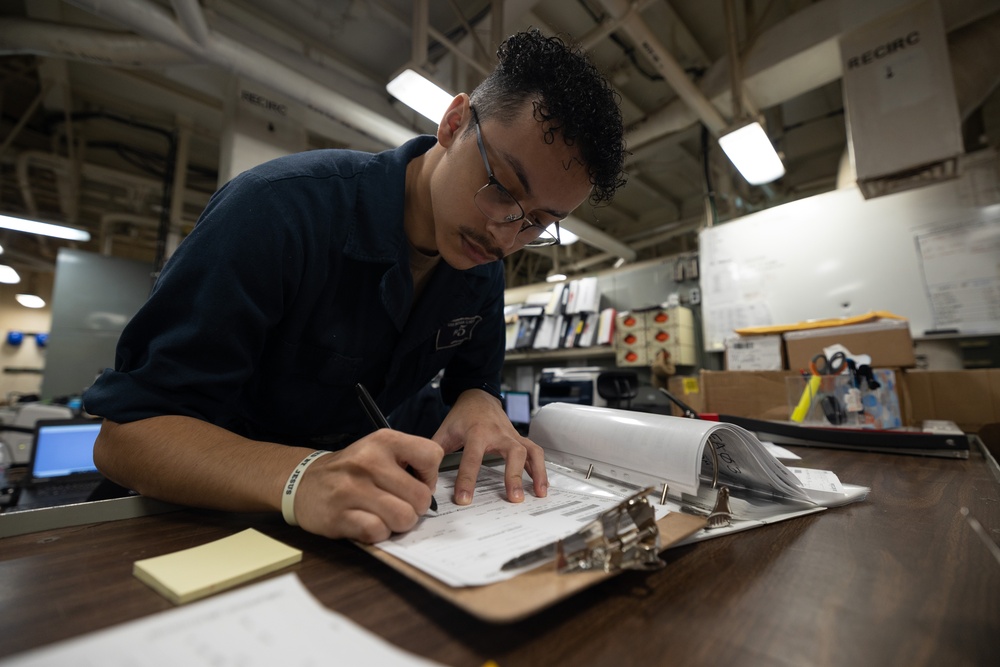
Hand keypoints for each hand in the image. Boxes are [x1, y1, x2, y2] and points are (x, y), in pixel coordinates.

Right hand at [292, 429, 442, 542]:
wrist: (304, 481)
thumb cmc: (351, 470)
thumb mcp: (379, 450)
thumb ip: (409, 462)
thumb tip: (432, 490)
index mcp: (383, 441)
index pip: (431, 455)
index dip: (430, 476)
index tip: (416, 482)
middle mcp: (368, 461)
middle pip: (421, 497)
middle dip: (415, 508)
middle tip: (399, 505)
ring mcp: (352, 488)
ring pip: (403, 517)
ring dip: (398, 524)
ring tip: (384, 516)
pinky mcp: (339, 515)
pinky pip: (378, 532)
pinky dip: (378, 534)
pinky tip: (367, 523)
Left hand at [432, 388, 547, 505]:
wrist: (478, 396)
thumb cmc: (462, 415)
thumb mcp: (445, 431)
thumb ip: (435, 453)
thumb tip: (424, 477)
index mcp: (477, 432)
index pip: (472, 458)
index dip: (467, 480)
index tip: (464, 499)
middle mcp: (499, 433)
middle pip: (513, 453)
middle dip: (514, 476)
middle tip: (514, 498)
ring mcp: (512, 436)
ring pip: (531, 452)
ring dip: (538, 473)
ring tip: (539, 494)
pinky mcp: (519, 439)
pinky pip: (535, 452)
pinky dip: (540, 469)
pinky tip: (541, 486)